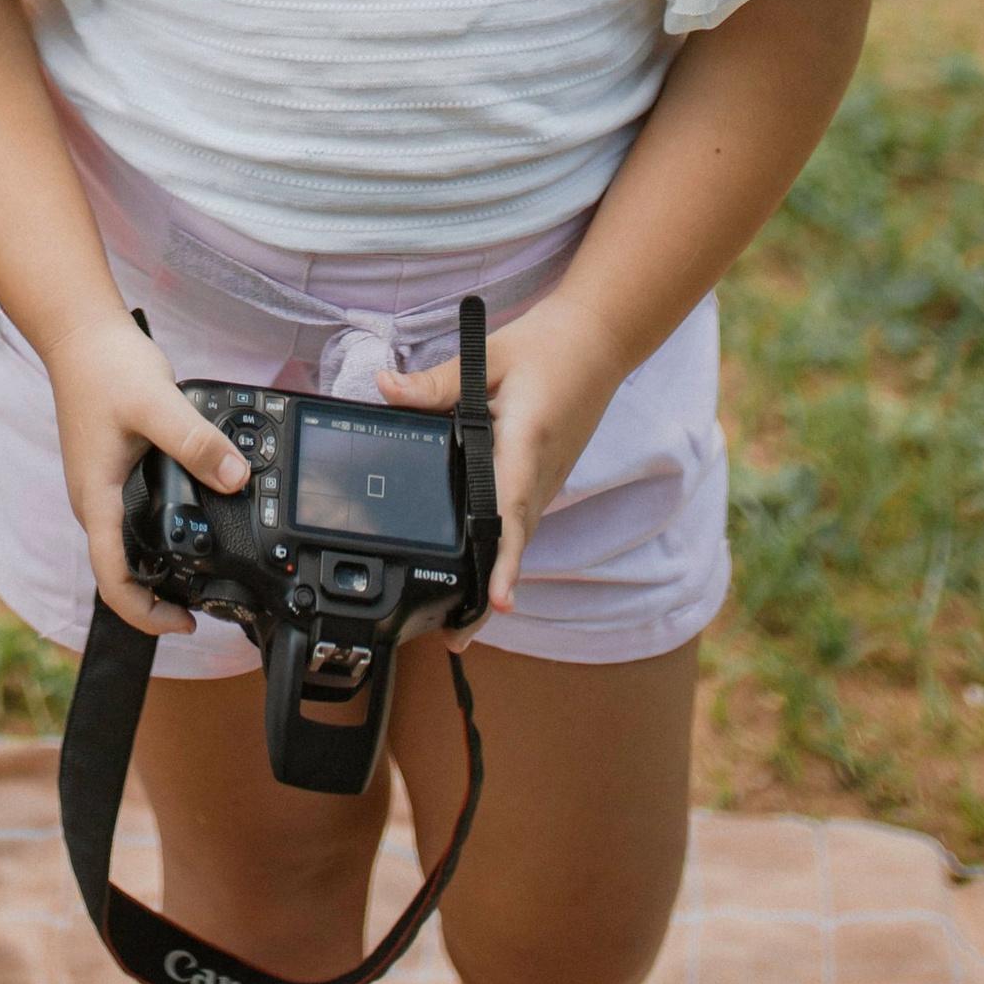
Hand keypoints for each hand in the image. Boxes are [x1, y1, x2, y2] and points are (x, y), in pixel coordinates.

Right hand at [42, 308, 252, 639]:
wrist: (79, 333)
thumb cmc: (106, 367)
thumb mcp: (158, 404)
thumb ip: (196, 442)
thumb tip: (235, 478)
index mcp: (97, 499)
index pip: (112, 581)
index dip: (146, 614)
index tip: (186, 623)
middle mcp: (94, 501)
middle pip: (120, 571)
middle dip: (159, 596)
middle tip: (207, 601)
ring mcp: (99, 486)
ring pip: (126, 544)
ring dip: (159, 565)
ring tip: (204, 566)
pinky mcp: (109, 470)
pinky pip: (131, 515)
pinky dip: (159, 528)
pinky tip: (194, 511)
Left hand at [377, 294, 630, 637]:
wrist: (597, 343)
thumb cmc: (544, 349)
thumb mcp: (487, 357)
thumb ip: (438, 382)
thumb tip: (385, 388)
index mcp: (526, 445)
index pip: (512, 512)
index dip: (503, 561)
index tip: (497, 601)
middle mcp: (540, 474)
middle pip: (514, 544)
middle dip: (489, 592)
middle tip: (456, 640)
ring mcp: (546, 481)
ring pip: (518, 538)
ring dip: (494, 577)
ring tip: (460, 623)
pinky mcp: (544, 480)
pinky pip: (520, 522)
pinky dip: (502, 550)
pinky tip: (478, 569)